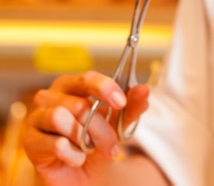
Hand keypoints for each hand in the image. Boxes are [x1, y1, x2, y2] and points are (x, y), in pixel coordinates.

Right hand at [23, 71, 148, 185]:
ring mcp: (36, 118)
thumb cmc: (97, 142)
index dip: (105, 88)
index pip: (87, 78)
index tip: (121, 103)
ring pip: (61, 118)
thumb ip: (132, 108)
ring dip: (84, 140)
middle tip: (113, 145)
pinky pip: (55, 144)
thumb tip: (143, 90)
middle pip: (78, 104)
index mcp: (73, 85)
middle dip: (101, 128)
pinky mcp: (29, 141)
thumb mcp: (119, 125)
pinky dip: (73, 155)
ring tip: (90, 150)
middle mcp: (50, 97)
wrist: (82, 176)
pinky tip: (76, 158)